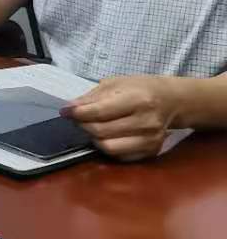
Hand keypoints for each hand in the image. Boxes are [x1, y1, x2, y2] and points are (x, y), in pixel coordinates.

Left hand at [62, 75, 183, 160]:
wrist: (172, 100)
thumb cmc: (141, 88)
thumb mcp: (116, 83)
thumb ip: (92, 97)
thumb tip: (70, 109)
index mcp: (138, 100)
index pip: (100, 112)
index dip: (78, 113)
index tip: (65, 112)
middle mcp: (146, 122)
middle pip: (102, 131)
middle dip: (83, 125)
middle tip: (77, 118)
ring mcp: (151, 140)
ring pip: (109, 147)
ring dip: (94, 138)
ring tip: (92, 126)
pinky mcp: (152, 151)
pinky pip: (120, 156)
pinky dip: (108, 147)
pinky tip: (107, 135)